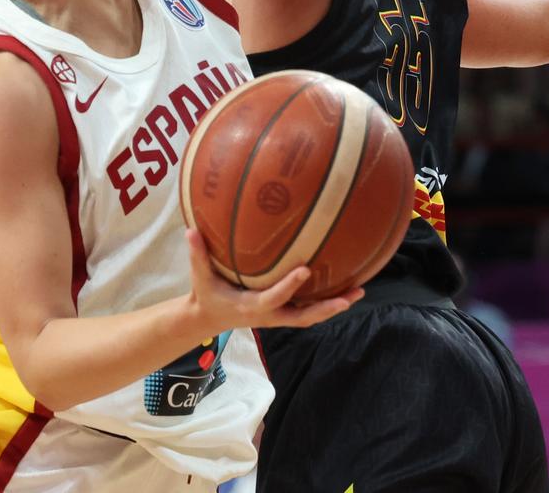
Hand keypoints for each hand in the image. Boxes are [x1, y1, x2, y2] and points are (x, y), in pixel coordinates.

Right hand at [181, 230, 358, 338]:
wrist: (209, 318)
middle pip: (304, 317)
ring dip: (335, 305)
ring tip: (359, 291)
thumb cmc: (206, 294)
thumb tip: (190, 230)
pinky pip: (309, 309)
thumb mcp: (199, 277)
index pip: (274, 297)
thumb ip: (197, 255)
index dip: (290, 286)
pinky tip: (345, 288)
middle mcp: (270, 315)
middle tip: (349, 297)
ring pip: (311, 316)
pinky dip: (327, 302)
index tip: (306, 269)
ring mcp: (279, 316)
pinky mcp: (283, 312)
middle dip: (327, 309)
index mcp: (251, 307)